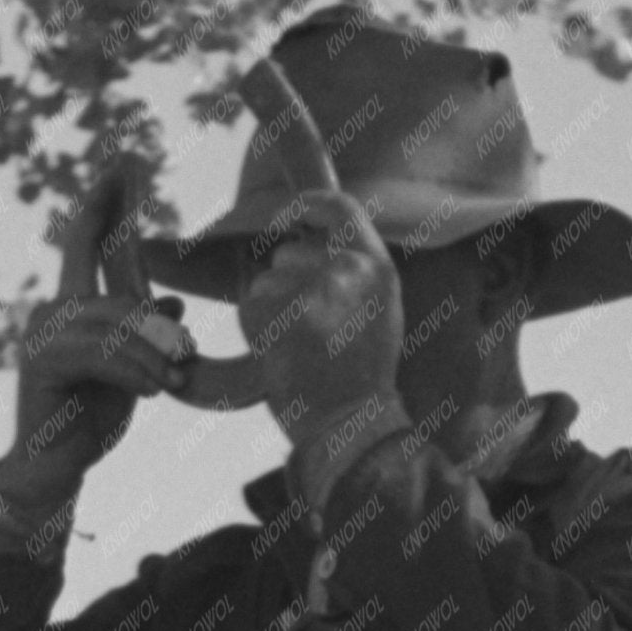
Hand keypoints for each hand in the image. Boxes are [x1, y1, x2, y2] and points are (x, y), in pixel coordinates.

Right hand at [6, 167, 194, 489]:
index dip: (106, 198)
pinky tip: (153, 391)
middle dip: (157, 328)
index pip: (88, 239)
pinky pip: (102, 352)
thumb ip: (147, 332)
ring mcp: (42, 331)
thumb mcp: (134, 369)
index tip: (125, 156)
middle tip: (185, 360)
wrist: (57, 469)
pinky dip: (134, 371)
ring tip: (172, 384)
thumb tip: (175, 299)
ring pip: (116, 324)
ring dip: (152, 356)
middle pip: (117, 294)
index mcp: (75, 304)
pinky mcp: (41, 359)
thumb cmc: (91, 419)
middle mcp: (53, 308)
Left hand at [236, 191, 409, 495]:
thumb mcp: (380, 311)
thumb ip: (355, 270)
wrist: (348, 424)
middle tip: (306, 328)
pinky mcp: (274, 309)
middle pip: (291, 253)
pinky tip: (280, 351)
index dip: (306, 206)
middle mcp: (345, 268)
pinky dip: (256, 325)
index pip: (338, 208)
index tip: (285, 218)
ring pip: (268, 279)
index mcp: (376, 266)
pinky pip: (251, 302)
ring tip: (298, 345)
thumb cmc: (362, 376)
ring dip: (272, 307)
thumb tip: (313, 238)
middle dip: (287, 283)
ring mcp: (307, 287)